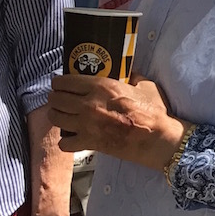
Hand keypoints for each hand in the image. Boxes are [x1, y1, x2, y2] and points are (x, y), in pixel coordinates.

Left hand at [48, 75, 185, 168]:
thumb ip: (132, 77)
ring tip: (65, 116)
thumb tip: (127, 72)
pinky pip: (64, 142)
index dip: (60, 82)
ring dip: (58, 116)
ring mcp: (87, 125)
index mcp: (102, 86)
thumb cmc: (154, 112)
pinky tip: (74, 137)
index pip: (64, 81)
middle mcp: (89, 104)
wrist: (158, 138)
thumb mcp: (145, 86)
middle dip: (55, 98)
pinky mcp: (89, 143)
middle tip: (62, 100)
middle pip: (55, 99)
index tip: (62, 85)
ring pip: (55, 118)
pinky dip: (67, 141)